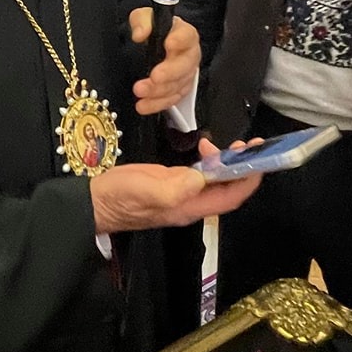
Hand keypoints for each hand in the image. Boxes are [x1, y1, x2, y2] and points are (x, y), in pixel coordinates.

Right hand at [90, 141, 259, 234]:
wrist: (93, 201)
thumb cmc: (120, 198)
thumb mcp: (148, 191)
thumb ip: (176, 187)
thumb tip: (203, 176)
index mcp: (190, 208)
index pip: (231, 197)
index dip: (249, 179)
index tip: (258, 157)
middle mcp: (191, 204)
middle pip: (227, 189)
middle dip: (242, 167)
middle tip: (246, 143)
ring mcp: (181, 194)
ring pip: (215, 181)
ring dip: (226, 162)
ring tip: (223, 143)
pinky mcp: (171, 184)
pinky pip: (200, 175)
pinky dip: (209, 161)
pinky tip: (204, 148)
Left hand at [128, 10, 199, 116]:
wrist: (153, 44)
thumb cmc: (153, 29)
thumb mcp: (144, 17)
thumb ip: (142, 22)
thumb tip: (139, 34)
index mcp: (184, 33)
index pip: (187, 35)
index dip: (180, 40)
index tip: (169, 43)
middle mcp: (189, 55)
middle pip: (185, 65)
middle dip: (170, 73)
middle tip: (155, 77)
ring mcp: (186, 74)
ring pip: (178, 85)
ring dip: (159, 91)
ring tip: (140, 92)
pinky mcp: (179, 89)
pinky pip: (172, 99)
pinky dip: (157, 104)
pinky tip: (143, 105)